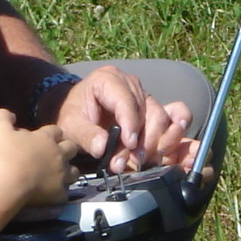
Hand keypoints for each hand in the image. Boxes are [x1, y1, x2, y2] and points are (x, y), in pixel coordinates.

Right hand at [0, 109, 77, 210]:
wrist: (6, 181)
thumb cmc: (3, 154)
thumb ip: (3, 116)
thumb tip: (11, 115)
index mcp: (45, 138)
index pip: (56, 131)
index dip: (52, 134)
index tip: (46, 138)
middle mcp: (58, 155)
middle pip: (71, 148)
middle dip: (66, 150)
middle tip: (56, 155)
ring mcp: (61, 175)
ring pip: (74, 171)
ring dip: (68, 172)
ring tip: (59, 176)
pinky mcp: (59, 193)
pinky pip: (65, 194)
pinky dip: (60, 194)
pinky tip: (53, 195)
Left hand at [54, 65, 196, 172]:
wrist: (76, 114)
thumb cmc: (73, 115)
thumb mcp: (71, 126)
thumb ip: (86, 136)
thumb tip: (102, 148)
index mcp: (108, 79)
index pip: (125, 99)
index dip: (130, 123)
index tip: (129, 145)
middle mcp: (129, 83)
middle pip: (147, 109)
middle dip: (143, 138)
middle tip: (133, 161)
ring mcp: (143, 95)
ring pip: (159, 117)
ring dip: (153, 141)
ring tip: (139, 160)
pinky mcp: (150, 108)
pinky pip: (169, 118)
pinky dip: (168, 135)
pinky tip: (162, 149)